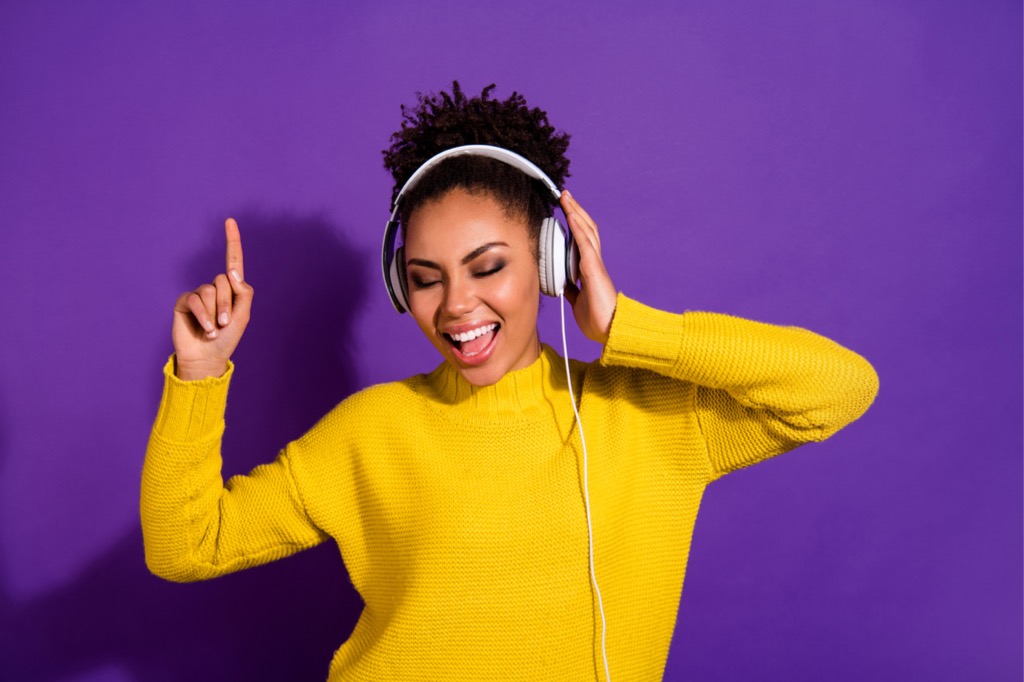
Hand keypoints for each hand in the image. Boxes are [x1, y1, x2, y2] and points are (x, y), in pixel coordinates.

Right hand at [171, 218, 253, 379]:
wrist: (207, 357)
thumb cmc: (227, 338)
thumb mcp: (243, 316)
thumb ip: (243, 292)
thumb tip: (231, 271)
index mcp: (231, 289)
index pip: (233, 261)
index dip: (232, 241)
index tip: (230, 220)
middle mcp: (214, 288)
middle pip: (224, 281)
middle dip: (227, 305)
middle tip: (225, 325)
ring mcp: (198, 294)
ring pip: (210, 291)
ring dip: (215, 314)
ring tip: (214, 330)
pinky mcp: (184, 302)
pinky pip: (194, 300)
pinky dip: (202, 315)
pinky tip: (204, 329)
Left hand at [560, 190, 616, 344]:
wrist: (609, 329)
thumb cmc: (596, 318)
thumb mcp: (577, 300)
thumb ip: (571, 288)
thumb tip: (560, 282)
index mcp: (589, 268)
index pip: (581, 239)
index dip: (574, 223)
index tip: (564, 210)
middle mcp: (593, 262)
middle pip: (585, 228)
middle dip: (575, 211)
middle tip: (564, 195)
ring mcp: (594, 263)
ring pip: (586, 230)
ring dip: (576, 212)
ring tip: (566, 197)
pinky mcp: (594, 268)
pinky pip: (585, 243)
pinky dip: (578, 227)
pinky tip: (571, 215)